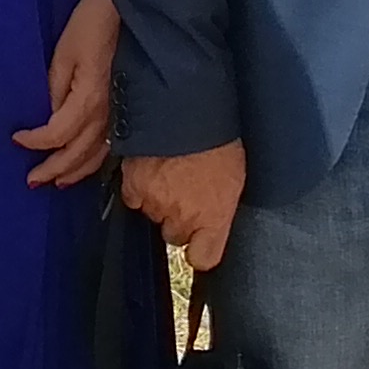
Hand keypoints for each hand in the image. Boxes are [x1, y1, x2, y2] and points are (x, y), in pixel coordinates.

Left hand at [15, 0, 120, 187]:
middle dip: (53, 169)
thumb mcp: (64, 54)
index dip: (34, 142)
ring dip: (75, 172)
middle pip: (77, 154)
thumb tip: (46, 115)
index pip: (57, 134)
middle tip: (31, 181)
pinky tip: (85, 164)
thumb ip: (55, 88)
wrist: (122, 10)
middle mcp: (106, 114)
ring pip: (96, 156)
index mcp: (88, 99)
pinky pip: (109, 146)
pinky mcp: (122, 109)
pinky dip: (94, 161)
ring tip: (56, 182)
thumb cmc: (89, 26)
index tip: (15, 139)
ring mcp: (117, 114)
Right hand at [120, 140, 246, 269]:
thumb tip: (217, 214)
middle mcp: (184, 218)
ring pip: (153, 215)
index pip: (203, 258)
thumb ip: (223, 205)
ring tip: (169, 172)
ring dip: (159, 200)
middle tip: (185, 191)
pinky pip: (133, 197)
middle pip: (174, 235)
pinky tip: (149, 169)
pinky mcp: (135, 187)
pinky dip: (138, 187)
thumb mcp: (235, 176)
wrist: (188, 110)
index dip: (200, 249)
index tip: (199, 243)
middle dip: (178, 217)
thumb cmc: (219, 138)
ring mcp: (157, 204)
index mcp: (214, 219)